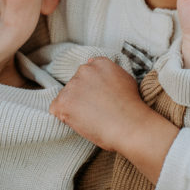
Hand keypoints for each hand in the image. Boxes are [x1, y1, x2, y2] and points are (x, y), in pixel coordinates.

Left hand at [50, 58, 177, 183]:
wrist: (130, 126)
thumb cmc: (132, 108)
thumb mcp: (126, 80)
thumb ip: (109, 73)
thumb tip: (94, 67)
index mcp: (99, 63)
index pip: (87, 74)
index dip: (92, 90)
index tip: (101, 100)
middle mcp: (84, 70)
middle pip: (76, 84)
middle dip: (82, 97)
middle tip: (98, 112)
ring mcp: (72, 85)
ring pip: (66, 97)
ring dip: (74, 108)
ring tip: (93, 119)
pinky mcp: (63, 102)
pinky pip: (56, 109)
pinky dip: (65, 118)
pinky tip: (82, 123)